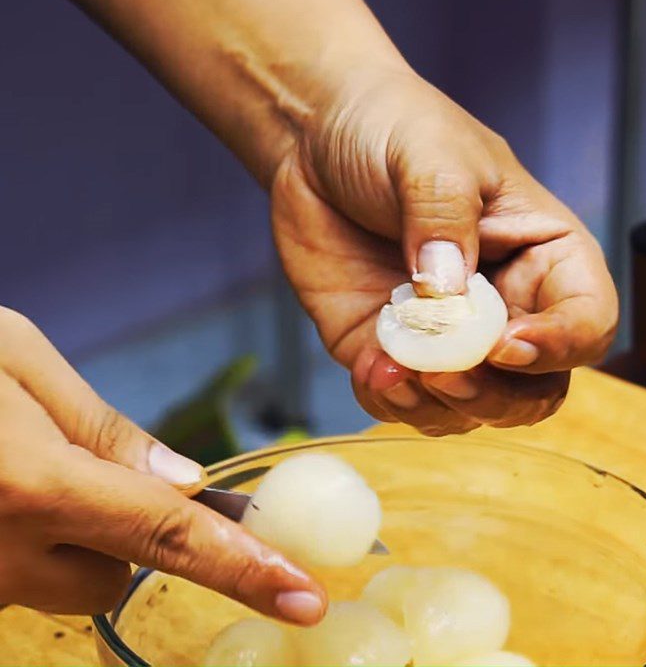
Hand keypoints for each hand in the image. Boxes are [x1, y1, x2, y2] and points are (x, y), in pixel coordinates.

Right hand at [0, 307, 325, 620]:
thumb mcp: (11, 358)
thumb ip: (99, 425)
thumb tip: (180, 482)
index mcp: (28, 482)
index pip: (166, 538)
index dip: (243, 569)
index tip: (303, 598)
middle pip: (120, 571)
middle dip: (133, 528)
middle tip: (92, 465)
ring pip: (70, 581)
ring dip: (80, 536)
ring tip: (23, 466)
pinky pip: (19, 578)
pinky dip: (32, 541)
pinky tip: (0, 486)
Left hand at [271, 70, 617, 435]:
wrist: (315, 137)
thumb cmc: (393, 125)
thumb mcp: (430, 153)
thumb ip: (445, 218)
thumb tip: (447, 294)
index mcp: (541, 251)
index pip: (588, 319)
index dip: (562, 344)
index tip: (506, 344)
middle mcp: (503, 302)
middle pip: (537, 386)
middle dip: (498, 396)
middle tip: (446, 375)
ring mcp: (446, 332)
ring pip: (473, 406)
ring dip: (442, 408)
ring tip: (397, 374)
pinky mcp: (389, 346)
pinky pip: (404, 400)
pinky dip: (391, 402)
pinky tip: (371, 372)